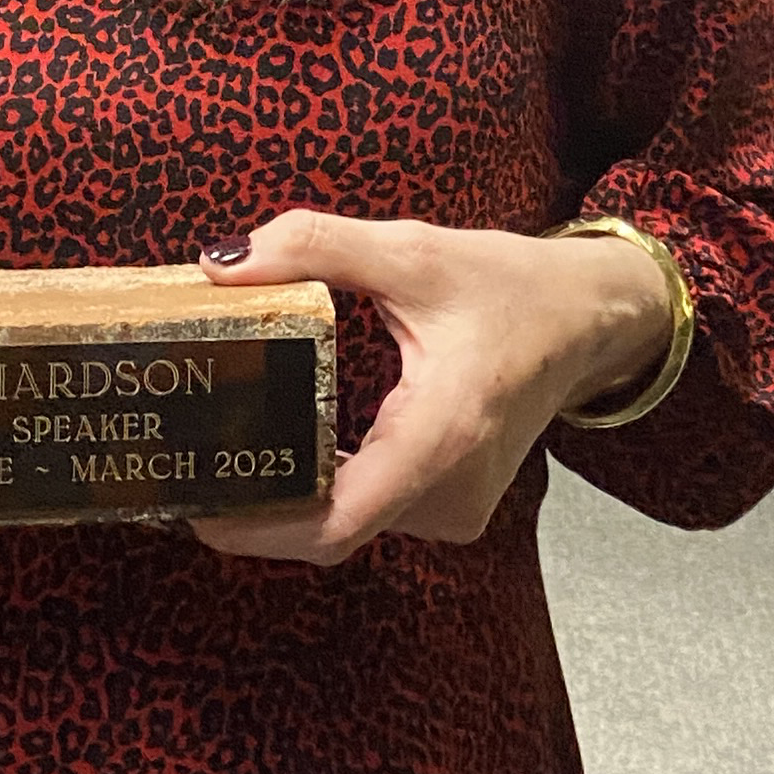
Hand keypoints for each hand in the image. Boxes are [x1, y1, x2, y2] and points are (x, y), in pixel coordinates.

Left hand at [189, 210, 674, 566]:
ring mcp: (453, 509)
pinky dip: (320, 490)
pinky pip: (368, 511)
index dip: (257, 525)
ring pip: (344, 524)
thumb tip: (223, 261)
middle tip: (183, 460)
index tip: (195, 503)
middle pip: (327, 526)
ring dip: (285, 496)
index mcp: (441, 437)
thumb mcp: (415, 251)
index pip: (335, 521)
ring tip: (218, 450)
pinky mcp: (449, 506)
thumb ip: (317, 246)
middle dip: (254, 503)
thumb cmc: (512, 287)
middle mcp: (448, 492)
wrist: (590, 319)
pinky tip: (278, 452)